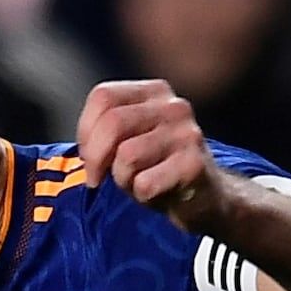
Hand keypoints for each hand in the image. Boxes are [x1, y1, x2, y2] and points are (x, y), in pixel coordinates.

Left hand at [78, 77, 230, 233]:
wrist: (206, 198)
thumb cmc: (158, 167)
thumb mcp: (131, 138)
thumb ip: (106, 129)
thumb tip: (84, 145)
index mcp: (155, 92)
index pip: (104, 96)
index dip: (85, 130)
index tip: (87, 155)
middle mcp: (174, 107)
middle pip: (113, 123)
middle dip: (94, 157)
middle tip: (96, 179)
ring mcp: (188, 135)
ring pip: (127, 156)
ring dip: (121, 179)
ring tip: (136, 183)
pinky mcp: (194, 166)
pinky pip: (145, 184)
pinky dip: (141, 196)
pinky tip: (155, 194)